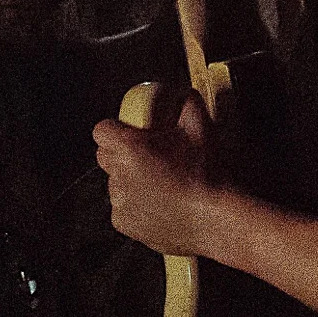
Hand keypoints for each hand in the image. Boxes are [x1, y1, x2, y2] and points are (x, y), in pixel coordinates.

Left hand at [94, 92, 214, 255]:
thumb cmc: (207, 174)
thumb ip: (186, 102)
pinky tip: (161, 205)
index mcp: (129, 149)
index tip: (129, 132)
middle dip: (120, 154)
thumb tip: (181, 92)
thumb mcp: (201, 128)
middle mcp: (118, 175)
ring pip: (116, 183)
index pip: (102, 131)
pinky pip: (123, 208)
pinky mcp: (124, 223)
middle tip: (147, 155)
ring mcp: (119, 202)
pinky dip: (136, 205)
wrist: (216, 220)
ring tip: (160, 183)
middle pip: (104, 157)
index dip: (114, 129)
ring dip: (130, 180)